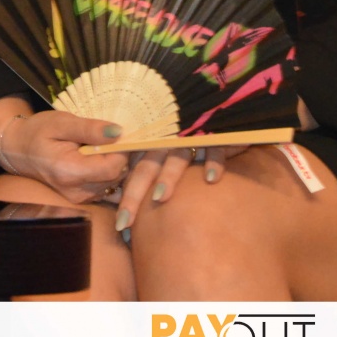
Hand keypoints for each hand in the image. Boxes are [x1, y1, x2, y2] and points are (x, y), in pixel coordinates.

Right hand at [0, 109, 129, 204]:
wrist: (18, 150)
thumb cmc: (38, 132)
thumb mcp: (62, 122)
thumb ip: (90, 129)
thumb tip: (118, 132)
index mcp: (69, 172)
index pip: (113, 168)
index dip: (121, 150)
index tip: (115, 133)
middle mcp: (76, 191)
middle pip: (117, 177)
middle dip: (119, 156)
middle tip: (108, 137)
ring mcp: (80, 199)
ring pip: (115, 183)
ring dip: (115, 164)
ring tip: (99, 146)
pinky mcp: (83, 199)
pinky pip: (108, 187)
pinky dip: (108, 172)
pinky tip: (96, 158)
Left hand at [114, 144, 251, 230]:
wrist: (216, 110)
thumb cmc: (190, 138)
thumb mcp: (166, 151)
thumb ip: (150, 173)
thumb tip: (131, 205)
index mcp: (152, 144)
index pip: (133, 172)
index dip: (125, 196)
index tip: (120, 225)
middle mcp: (167, 140)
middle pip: (146, 167)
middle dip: (134, 194)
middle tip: (125, 222)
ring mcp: (190, 136)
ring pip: (175, 157)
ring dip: (168, 176)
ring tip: (159, 197)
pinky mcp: (216, 134)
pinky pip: (214, 148)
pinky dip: (213, 162)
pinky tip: (210, 179)